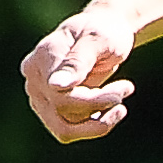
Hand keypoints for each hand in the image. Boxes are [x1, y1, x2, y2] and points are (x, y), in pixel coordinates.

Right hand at [20, 4, 138, 143]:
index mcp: (41, 59)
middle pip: (61, 112)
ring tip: (122, 93)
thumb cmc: (103, 31)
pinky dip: (95, 124)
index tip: (128, 87)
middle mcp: (35, 81)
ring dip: (100, 119)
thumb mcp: (97, 40)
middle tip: (127, 87)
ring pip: (65, 128)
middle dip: (100, 105)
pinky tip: (113, 108)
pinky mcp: (53, 111)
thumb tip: (55, 86)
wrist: (105, 32)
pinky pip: (70, 131)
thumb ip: (77, 62)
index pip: (60, 93)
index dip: (93, 99)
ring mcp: (41, 98)